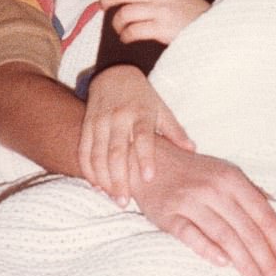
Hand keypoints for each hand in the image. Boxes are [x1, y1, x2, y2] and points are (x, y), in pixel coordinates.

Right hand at [79, 64, 194, 205]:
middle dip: (119, 179)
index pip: (143, 136)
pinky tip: (96, 185)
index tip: (148, 178)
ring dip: (103, 179)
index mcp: (141, 112)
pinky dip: (88, 170)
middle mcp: (119, 117)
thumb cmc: (143, 97)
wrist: (114, 73)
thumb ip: (174, 131)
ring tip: (113, 197)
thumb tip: (192, 150)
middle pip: (116, 151)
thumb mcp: (161, 108)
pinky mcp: (87, 124)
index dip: (145, 157)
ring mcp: (100, 121)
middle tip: (125, 202)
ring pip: (97, 154)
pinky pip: (84, 150)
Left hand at [99, 0, 208, 44]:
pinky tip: (127, 37)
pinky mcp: (162, 29)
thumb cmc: (191, 10)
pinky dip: (125, 35)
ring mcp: (162, 10)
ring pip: (125, 13)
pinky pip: (133, 31)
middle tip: (103, 6)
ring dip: (116, 22)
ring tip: (119, 27)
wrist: (212, 29)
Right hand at [131, 138, 275, 275]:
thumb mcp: (224, 173)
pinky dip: (208, 249)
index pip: (264, 214)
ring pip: (225, 236)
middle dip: (267, 261)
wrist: (149, 162)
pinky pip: (191, 235)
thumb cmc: (193, 171)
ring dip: (245, 264)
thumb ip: (250, 193)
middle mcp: (214, 189)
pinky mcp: (169, 214)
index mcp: (232, 179)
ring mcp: (191, 201)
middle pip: (247, 230)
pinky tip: (223, 265)